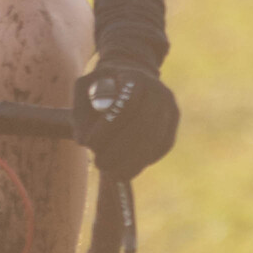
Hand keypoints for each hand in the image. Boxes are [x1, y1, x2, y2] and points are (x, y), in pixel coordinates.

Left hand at [75, 61, 178, 179]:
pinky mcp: (173, 125)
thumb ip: (80, 112)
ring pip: (155, 141)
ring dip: (132, 162)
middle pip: (144, 126)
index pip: (127, 104)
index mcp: (136, 78)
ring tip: (113, 174)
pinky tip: (127, 169)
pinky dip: (144, 160)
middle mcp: (159, 92)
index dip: (108, 127)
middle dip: (119, 150)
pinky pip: (162, 147)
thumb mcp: (85, 88)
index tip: (88, 144)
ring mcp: (170, 109)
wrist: (130, 79)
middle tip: (99, 164)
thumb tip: (84, 142)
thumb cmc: (102, 86)